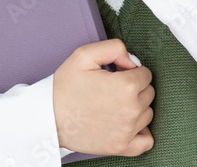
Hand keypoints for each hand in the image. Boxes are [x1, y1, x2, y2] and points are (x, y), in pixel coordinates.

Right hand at [53, 39, 154, 155]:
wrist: (48, 117)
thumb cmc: (64, 87)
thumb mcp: (85, 55)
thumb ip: (115, 48)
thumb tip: (133, 61)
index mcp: (125, 86)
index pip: (146, 74)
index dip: (131, 71)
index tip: (116, 74)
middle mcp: (131, 110)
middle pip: (148, 93)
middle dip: (135, 88)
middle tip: (113, 88)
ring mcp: (127, 131)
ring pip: (147, 114)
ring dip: (137, 107)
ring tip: (114, 104)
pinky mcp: (120, 147)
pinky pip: (146, 141)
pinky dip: (142, 132)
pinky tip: (128, 124)